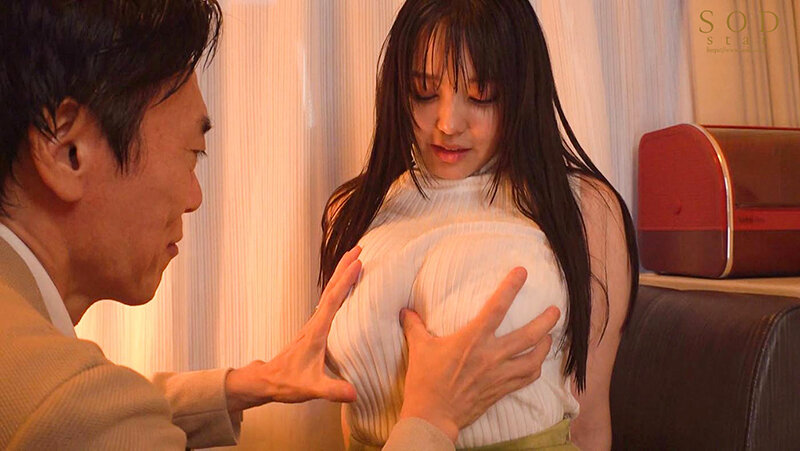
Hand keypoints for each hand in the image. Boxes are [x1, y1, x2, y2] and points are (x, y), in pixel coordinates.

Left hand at [224, 246, 361, 411]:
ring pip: (329, 292)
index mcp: (317, 331)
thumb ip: (332, 390)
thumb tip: (354, 392)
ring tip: (354, 258)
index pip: (333, 300)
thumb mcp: (311, 389)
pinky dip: (338, 287)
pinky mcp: (315, 328)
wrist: (268, 381)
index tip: (359, 263)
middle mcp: (315, 322)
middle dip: (344, 267)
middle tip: (359, 248)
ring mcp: (314, 323)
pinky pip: (329, 301)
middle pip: (331, 289)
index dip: (346, 281)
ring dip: (341, 274)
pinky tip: (344, 286)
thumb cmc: (288, 382)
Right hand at [398, 267, 560, 442]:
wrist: (433, 415)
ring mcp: (499, 374)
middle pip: (529, 335)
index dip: (511, 287)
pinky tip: (537, 363)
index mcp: (472, 339)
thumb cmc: (425, 381)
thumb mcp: (419, 348)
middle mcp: (491, 355)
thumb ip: (415, 326)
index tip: (522, 272)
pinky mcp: (501, 390)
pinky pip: (527, 378)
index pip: (497, 307)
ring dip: (546, 346)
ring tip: (550, 336)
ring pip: (534, 358)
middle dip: (546, 321)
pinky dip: (535, 368)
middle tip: (556, 309)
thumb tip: (405, 310)